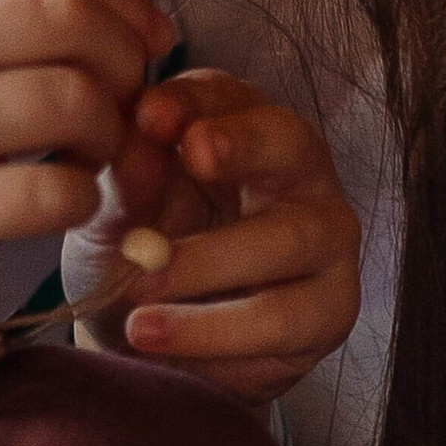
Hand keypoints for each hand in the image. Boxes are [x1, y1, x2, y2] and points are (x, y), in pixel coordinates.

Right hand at [0, 0, 172, 323]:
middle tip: (127, 105)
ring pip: (71, 100)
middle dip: (125, 62)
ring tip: (94, 156)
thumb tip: (111, 9)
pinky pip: (52, 192)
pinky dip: (84, 198)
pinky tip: (68, 203)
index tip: (150, 38)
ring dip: (110, 133)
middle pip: (68, 22)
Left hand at [70, 69, 361, 406]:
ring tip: (138, 315)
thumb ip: (127, 173)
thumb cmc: (140, 244)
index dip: (192, 103)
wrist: (150, 331)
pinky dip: (218, 341)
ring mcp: (327, 243)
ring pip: (287, 245)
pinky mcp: (329, 311)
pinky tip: (167, 350)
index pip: (228, 96)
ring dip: (208, 282)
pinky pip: (283, 327)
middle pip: (289, 147)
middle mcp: (301, 175)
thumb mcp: (117, 208)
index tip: (148, 118)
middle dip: (239, 152)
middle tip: (178, 186)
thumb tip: (137, 138)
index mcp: (243, 126)